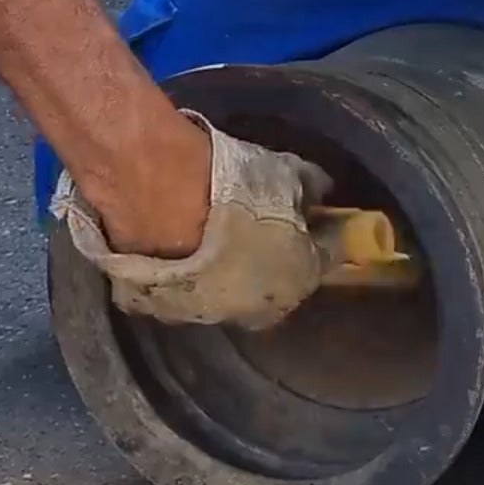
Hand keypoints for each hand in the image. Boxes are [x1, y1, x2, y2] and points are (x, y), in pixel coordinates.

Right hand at [50, 110, 335, 329]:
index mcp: (297, 277)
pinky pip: (187, 293)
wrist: (155, 192)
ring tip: (221, 241)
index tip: (322, 220)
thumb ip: (308, 186)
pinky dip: (190, 277)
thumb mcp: (282, 172)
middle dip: (277, 265)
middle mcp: (257, 309)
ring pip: (228, 296)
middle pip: (275, 288)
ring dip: (231, 276)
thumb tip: (324, 189)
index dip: (326, 237)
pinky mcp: (163, 308)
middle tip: (268, 232)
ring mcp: (208, 313)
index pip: (328, 259)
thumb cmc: (228, 182)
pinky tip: (183, 249)